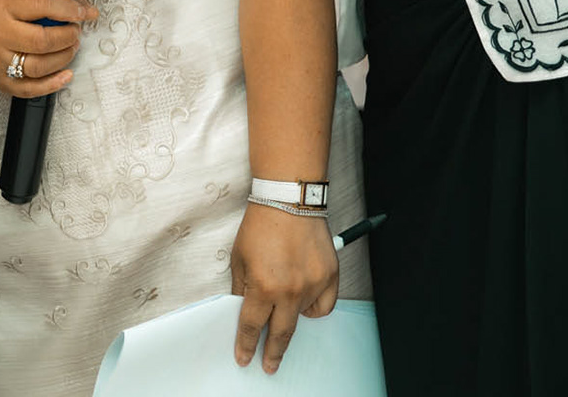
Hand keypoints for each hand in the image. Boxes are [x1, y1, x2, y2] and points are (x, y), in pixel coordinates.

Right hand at [0, 0, 94, 96]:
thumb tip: (81, 6)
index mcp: (2, 7)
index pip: (42, 5)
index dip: (69, 9)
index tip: (85, 12)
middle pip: (43, 41)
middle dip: (68, 36)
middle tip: (75, 31)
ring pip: (39, 67)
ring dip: (64, 57)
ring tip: (70, 47)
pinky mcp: (0, 80)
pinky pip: (30, 88)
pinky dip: (53, 84)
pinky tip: (65, 74)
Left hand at [228, 205, 337, 372]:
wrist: (289, 200)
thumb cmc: (261, 225)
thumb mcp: (238, 258)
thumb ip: (241, 288)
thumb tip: (243, 309)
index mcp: (262, 286)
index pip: (252, 326)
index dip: (246, 345)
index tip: (244, 358)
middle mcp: (289, 291)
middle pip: (280, 334)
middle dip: (271, 353)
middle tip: (268, 366)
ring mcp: (312, 285)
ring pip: (303, 319)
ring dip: (291, 318)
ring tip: (284, 304)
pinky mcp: (330, 277)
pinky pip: (324, 306)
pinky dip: (315, 308)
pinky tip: (305, 301)